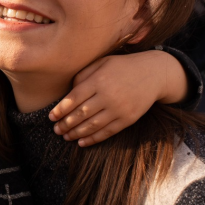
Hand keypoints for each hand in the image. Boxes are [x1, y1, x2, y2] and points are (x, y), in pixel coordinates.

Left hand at [49, 50, 187, 146]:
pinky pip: (107, 132)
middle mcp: (108, 96)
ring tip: (66, 136)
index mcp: (99, 80)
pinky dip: (93, 139)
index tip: (51, 117)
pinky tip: (82, 142)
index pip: (74, 98)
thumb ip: (83, 75)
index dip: (61, 109)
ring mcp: (119, 109)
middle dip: (66, 124)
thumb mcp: (102, 63)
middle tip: (56, 129)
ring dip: (77, 133)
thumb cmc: (123, 67)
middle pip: (81, 114)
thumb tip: (68, 92)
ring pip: (93, 125)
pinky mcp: (128, 119)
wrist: (153, 74)